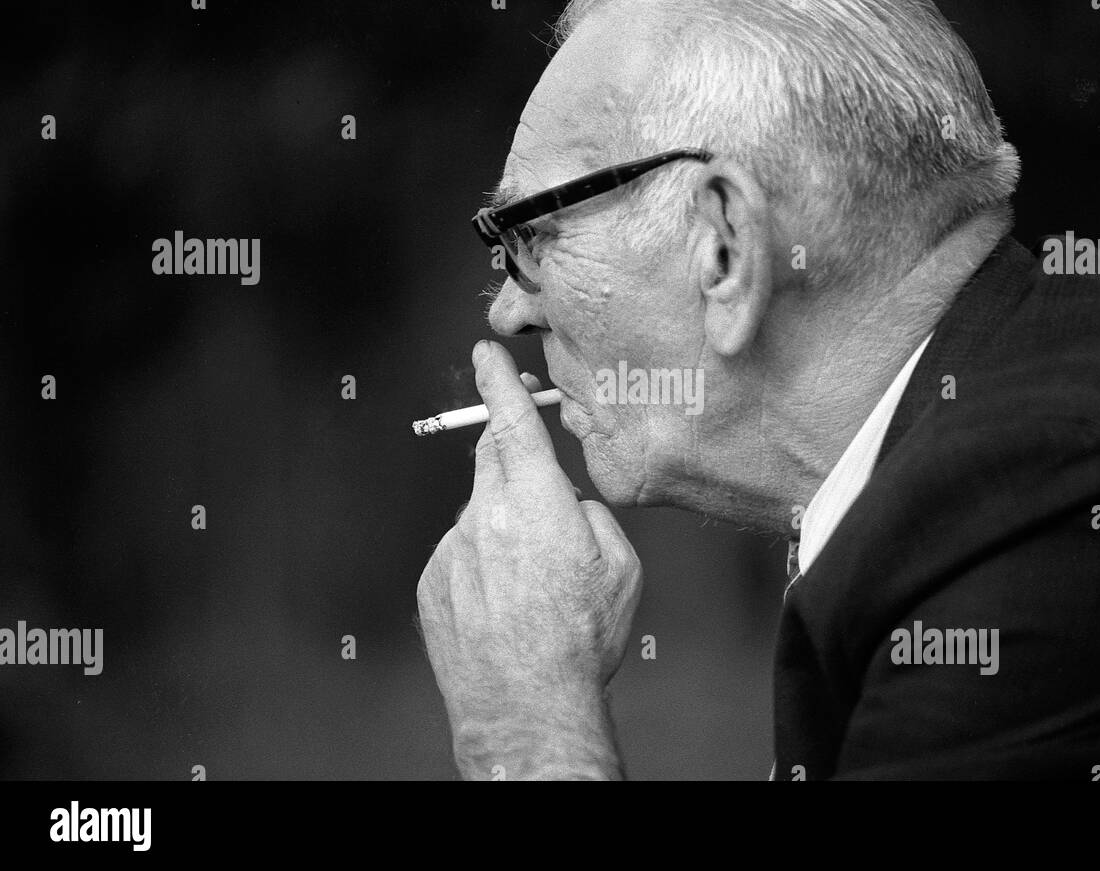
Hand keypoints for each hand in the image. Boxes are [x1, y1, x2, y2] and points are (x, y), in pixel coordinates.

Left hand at [417, 340, 642, 779]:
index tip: (487, 355)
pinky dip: (481, 564)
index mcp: (537, 502)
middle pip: (491, 459)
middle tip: (533, 478)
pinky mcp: (434, 582)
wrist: (526, 705)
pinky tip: (504, 603)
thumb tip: (568, 506)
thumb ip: (591, 516)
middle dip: (509, 454)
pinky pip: (461, 554)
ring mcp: (454, 550)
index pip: (512, 422)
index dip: (500, 382)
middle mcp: (486, 516)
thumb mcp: (621, 567)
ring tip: (531, 583)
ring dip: (503, 526)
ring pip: (479, 513)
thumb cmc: (578, 640)